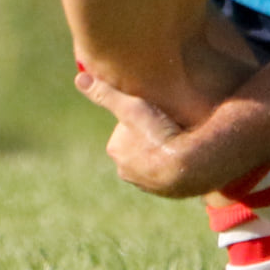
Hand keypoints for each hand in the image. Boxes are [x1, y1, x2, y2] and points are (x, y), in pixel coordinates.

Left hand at [75, 70, 213, 198]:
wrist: (190, 164)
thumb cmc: (158, 132)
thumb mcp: (131, 106)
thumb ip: (105, 93)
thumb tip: (79, 78)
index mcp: (116, 150)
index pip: (125, 128)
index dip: (140, 117)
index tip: (154, 113)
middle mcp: (126, 171)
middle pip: (137, 145)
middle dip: (149, 136)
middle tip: (166, 124)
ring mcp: (146, 183)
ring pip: (151, 160)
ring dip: (160, 151)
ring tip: (177, 138)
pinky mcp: (165, 192)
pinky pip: (166, 172)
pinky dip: (171, 164)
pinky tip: (183, 153)